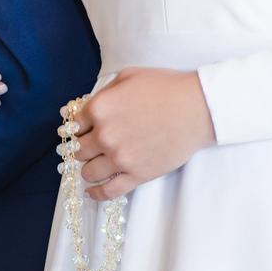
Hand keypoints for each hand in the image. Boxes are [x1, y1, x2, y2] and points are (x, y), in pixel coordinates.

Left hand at [75, 68, 215, 200]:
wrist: (197, 108)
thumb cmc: (166, 88)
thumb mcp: (129, 77)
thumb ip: (104, 93)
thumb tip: (86, 109)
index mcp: (100, 108)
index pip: (74, 125)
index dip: (78, 127)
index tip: (83, 130)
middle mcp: (105, 135)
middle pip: (78, 150)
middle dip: (82, 148)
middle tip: (88, 147)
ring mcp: (120, 158)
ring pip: (88, 172)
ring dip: (88, 169)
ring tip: (95, 165)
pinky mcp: (137, 175)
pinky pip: (108, 191)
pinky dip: (96, 193)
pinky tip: (92, 192)